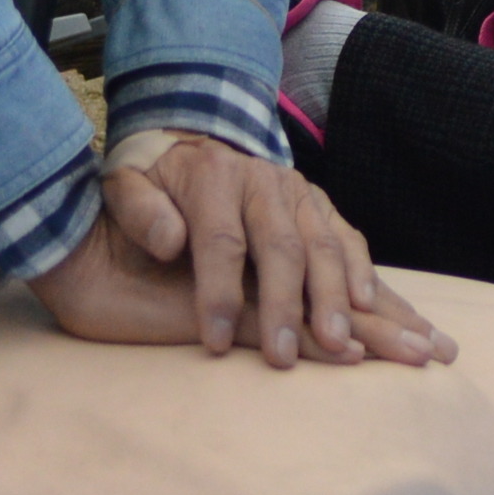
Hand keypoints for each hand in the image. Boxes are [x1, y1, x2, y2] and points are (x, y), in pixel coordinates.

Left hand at [29, 135, 453, 368]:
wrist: (191, 137)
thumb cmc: (154, 178)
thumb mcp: (126, 184)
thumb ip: (140, 212)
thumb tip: (168, 242)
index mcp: (215, 177)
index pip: (220, 242)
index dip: (218, 294)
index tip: (213, 343)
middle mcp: (265, 181)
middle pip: (282, 248)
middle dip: (285, 306)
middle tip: (283, 357)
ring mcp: (299, 192)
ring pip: (324, 245)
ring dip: (334, 297)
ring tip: (338, 344)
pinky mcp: (319, 204)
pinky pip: (348, 238)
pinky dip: (362, 272)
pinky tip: (368, 307)